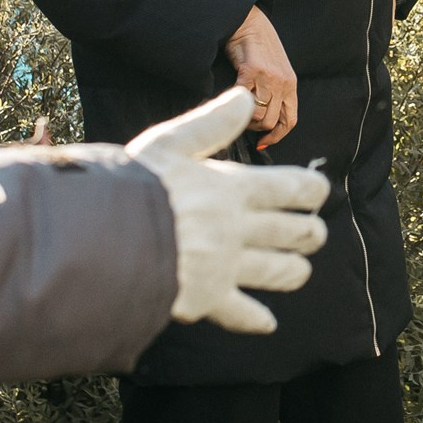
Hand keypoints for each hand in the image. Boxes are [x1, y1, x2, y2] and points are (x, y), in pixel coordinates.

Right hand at [129, 89, 329, 333]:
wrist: (104, 240)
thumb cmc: (134, 186)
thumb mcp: (170, 144)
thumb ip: (211, 124)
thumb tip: (247, 98)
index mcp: (234, 189)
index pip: (294, 187)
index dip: (313, 189)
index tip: (318, 191)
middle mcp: (239, 228)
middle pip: (296, 232)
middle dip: (310, 232)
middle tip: (313, 232)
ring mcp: (227, 266)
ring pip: (281, 271)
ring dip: (295, 270)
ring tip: (298, 269)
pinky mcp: (208, 299)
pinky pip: (242, 312)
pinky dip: (256, 319)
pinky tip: (267, 323)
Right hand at [226, 5, 298, 149]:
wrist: (248, 22)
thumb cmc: (258, 47)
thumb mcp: (275, 71)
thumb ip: (274, 91)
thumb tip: (263, 119)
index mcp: (291, 85)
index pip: (289, 120)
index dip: (276, 136)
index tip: (262, 142)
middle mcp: (283, 83)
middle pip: (270, 121)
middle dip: (254, 127)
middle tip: (243, 120)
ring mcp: (268, 77)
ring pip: (257, 114)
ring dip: (244, 117)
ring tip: (237, 109)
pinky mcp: (251, 70)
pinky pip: (242, 99)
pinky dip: (234, 103)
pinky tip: (229, 98)